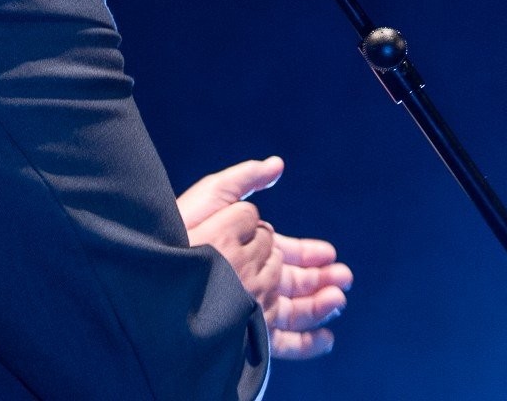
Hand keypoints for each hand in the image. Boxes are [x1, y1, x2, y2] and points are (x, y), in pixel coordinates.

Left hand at [178, 157, 352, 359]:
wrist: (162, 273)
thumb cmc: (182, 231)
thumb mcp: (214, 195)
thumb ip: (246, 179)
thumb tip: (277, 164)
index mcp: (243, 250)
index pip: (283, 253)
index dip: (309, 254)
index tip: (329, 253)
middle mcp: (248, 280)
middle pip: (293, 282)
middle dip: (321, 279)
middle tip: (344, 276)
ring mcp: (248, 308)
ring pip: (294, 310)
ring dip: (321, 305)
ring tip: (338, 299)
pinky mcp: (247, 334)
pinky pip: (281, 342)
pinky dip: (307, 342)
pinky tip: (326, 338)